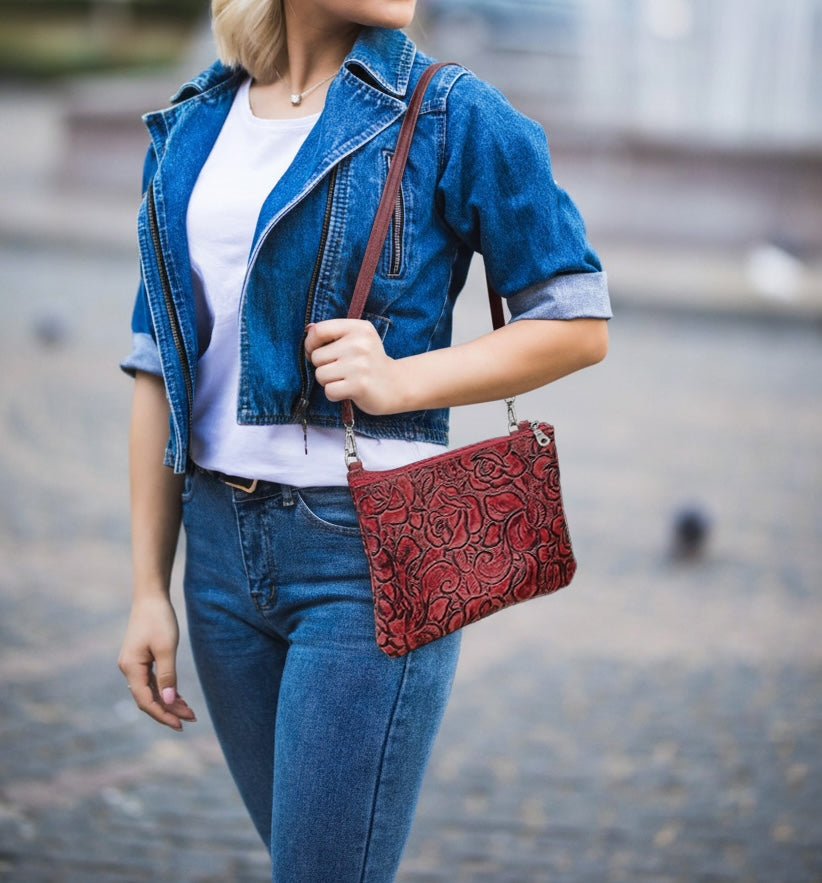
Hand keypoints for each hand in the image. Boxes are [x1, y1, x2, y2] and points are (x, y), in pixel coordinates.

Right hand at [118, 595, 195, 730]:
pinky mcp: (141, 659)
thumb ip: (167, 675)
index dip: (163, 715)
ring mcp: (134, 664)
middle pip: (148, 698)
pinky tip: (178, 696)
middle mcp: (129, 669)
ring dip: (168, 701)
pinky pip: (152, 681)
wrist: (151, 597)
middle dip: (168, 710)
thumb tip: (168, 701)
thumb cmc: (159, 619)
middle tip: (190, 719)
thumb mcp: (166, 648)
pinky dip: (165, 689)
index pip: (146, 700)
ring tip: (189, 712)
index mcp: (131, 668)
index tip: (180, 725)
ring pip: (151, 691)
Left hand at [305, 319, 407, 414]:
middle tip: (341, 370)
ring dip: (328, 381)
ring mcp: (360, 365)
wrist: (397, 385)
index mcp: (359, 328)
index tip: (315, 351)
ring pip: (320, 375)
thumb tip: (307, 331)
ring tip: (345, 380)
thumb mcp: (359, 339)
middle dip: (322, 366)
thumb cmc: (370, 362)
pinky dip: (334, 394)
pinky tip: (348, 390)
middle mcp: (360, 344)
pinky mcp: (359, 385)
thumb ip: (334, 333)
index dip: (310, 343)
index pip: (319, 330)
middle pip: (316, 356)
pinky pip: (329, 391)